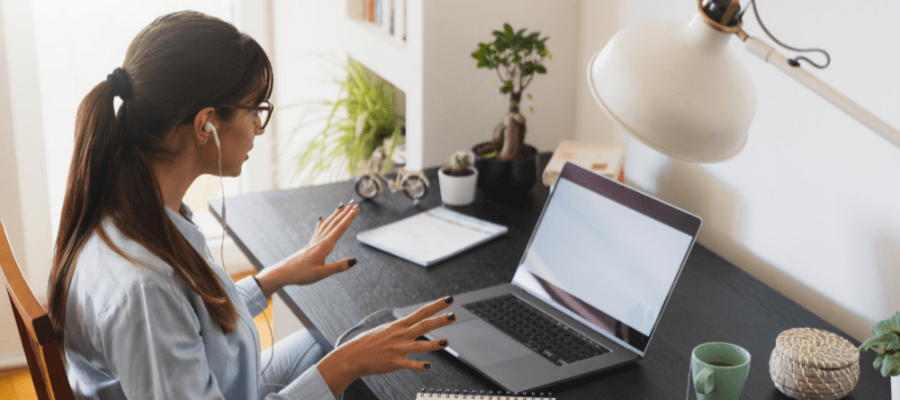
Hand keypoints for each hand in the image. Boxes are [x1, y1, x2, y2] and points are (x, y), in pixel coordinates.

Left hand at [255, 200, 358, 296]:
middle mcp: (320, 241)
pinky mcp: (310, 245)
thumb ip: (339, 267)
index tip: (357, 209)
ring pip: (327, 224)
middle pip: (335, 223)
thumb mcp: (322, 273)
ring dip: (336, 215)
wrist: (283, 273)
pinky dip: (322, 223)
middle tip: (354, 203)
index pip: (340, 229)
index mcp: (324, 246)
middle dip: (345, 213)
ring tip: (342, 206)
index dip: (349, 218)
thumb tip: (354, 261)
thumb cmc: (301, 274)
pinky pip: (318, 230)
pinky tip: (321, 218)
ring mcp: (314, 242)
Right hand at [317, 296, 456, 397]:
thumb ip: (399, 329)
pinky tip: (429, 366)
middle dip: (440, 320)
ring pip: (421, 346)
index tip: (448, 300)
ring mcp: (399, 349)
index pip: (421, 312)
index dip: (436, 305)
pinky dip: (421, 365)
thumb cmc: (367, 343)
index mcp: (398, 326)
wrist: (353, 356)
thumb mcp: (384, 330)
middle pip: (425, 326)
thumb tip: (409, 326)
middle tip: (454, 315)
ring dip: (435, 344)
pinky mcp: (396, 363)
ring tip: (447, 342)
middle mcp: (401, 335)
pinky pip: (411, 365)